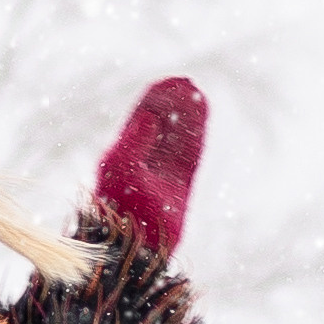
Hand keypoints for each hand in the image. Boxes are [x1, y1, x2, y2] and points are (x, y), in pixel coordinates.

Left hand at [94, 78, 206, 253]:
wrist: (137, 241)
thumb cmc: (122, 204)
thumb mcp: (121, 168)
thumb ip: (134, 141)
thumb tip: (150, 116)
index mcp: (123, 153)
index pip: (141, 117)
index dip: (155, 98)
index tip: (169, 82)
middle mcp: (143, 158)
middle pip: (161, 122)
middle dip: (173, 102)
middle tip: (186, 83)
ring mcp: (163, 168)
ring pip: (178, 133)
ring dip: (187, 113)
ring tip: (196, 92)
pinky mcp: (181, 179)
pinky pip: (190, 148)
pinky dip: (197, 131)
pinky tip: (202, 114)